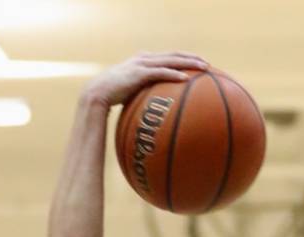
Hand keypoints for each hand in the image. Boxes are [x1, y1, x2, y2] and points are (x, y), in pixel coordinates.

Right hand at [84, 52, 207, 109]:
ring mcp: (142, 64)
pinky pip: (161, 72)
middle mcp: (144, 58)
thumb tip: (152, 115)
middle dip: (191, 58)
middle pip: (173, 54)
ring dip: (188, 63)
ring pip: (171, 60)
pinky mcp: (139, 72)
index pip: (167, 57)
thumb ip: (142, 98)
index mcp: (143, 61)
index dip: (183, 59)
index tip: (196, 64)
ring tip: (203, 68)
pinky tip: (187, 79)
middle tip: (207, 64)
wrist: (96, 94)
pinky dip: (174, 74)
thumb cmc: (110, 98)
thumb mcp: (129, 95)